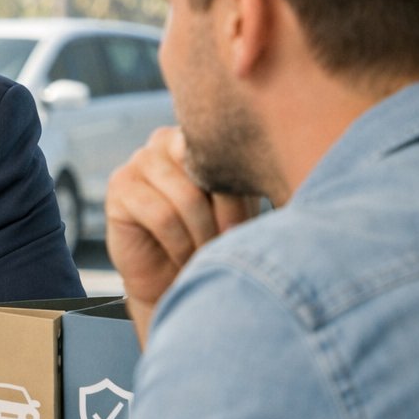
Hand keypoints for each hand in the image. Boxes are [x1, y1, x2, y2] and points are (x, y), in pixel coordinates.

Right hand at [105, 127, 257, 342]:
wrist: (172, 281)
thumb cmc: (213, 241)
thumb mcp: (241, 208)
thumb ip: (251, 184)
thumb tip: (298, 169)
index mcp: (200, 137)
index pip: (229, 153)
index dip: (241, 198)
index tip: (245, 233)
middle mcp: (166, 140)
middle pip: (209, 172)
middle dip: (224, 217)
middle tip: (227, 246)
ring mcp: (139, 161)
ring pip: (186, 197)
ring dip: (201, 235)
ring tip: (205, 255)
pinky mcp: (119, 188)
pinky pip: (161, 215)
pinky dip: (179, 244)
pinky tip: (182, 257)